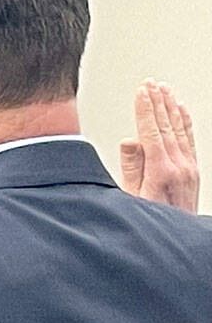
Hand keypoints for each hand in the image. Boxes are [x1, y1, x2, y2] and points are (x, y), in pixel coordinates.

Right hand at [120, 79, 198, 212]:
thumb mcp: (130, 198)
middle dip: (158, 102)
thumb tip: (131, 141)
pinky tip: (181, 110)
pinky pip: (189, 139)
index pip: (151, 132)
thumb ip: (132, 168)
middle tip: (151, 83)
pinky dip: (185, 121)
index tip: (141, 92)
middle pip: (167, 126)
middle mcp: (179, 166)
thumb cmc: (148, 222)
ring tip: (164, 89)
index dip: (145, 109)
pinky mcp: (193, 171)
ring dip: (171, 107)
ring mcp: (189, 168)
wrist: (174, 238)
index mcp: (161, 171)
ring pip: (180, 129)